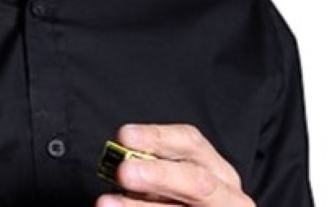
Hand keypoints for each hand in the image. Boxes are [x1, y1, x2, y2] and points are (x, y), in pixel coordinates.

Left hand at [95, 124, 254, 206]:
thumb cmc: (182, 204)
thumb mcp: (174, 184)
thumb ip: (153, 168)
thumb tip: (116, 159)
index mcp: (218, 171)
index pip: (190, 143)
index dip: (157, 137)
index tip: (124, 136)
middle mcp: (228, 196)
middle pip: (196, 180)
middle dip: (158, 175)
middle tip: (123, 172)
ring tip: (108, 202)